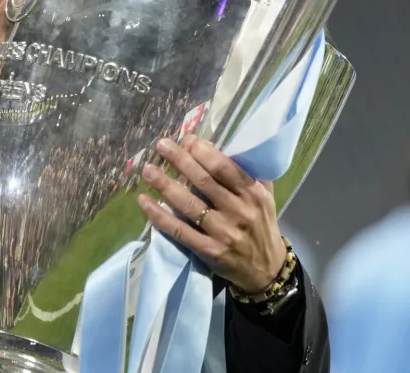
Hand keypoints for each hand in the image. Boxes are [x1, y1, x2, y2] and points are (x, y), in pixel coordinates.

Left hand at [137, 134, 285, 292]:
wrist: (266, 269)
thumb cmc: (260, 225)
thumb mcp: (264, 197)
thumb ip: (247, 173)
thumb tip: (217, 146)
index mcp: (253, 194)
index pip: (224, 167)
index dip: (202, 151)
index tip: (186, 139)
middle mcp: (239, 211)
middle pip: (203, 181)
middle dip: (180, 160)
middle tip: (161, 145)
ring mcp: (223, 232)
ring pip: (189, 204)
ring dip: (165, 185)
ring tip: (148, 170)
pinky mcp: (209, 250)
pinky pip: (179, 230)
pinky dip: (159, 215)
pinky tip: (144, 202)